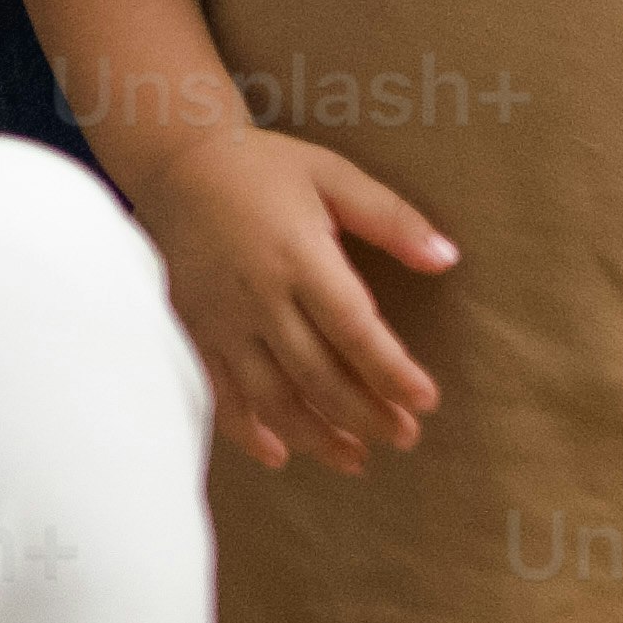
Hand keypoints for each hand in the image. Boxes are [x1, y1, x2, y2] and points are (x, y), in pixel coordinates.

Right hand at [133, 124, 451, 479]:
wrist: (176, 163)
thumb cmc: (263, 167)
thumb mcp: (332, 175)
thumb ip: (391, 218)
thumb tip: (447, 258)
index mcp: (297, 254)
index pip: (353, 328)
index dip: (391, 371)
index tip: (427, 401)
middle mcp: (257, 295)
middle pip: (317, 374)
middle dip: (364, 415)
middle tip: (405, 437)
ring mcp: (220, 319)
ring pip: (270, 396)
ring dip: (315, 436)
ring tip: (356, 460)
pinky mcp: (192, 330)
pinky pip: (219, 392)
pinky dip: (246, 431)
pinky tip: (279, 455)